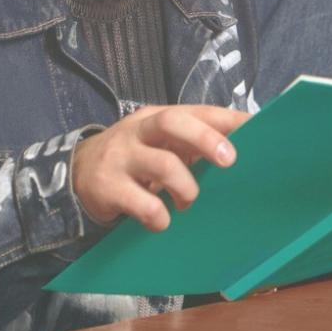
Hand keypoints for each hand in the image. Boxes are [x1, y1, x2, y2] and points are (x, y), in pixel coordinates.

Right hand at [72, 104, 249, 230]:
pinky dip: (159, 216)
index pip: (195, 110)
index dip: (225, 119)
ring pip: (162, 165)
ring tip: (186, 202)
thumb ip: (191, 143)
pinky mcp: (107, 186)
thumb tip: (241, 149)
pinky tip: (160, 220)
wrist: (76, 172)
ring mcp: (120, 157)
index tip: (255, 129)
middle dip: (205, 140)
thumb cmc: (134, 158)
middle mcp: (137, 131)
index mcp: (157, 117)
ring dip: (186, 188)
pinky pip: (142, 203)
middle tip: (229, 161)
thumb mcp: (159, 143)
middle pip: (172, 123)